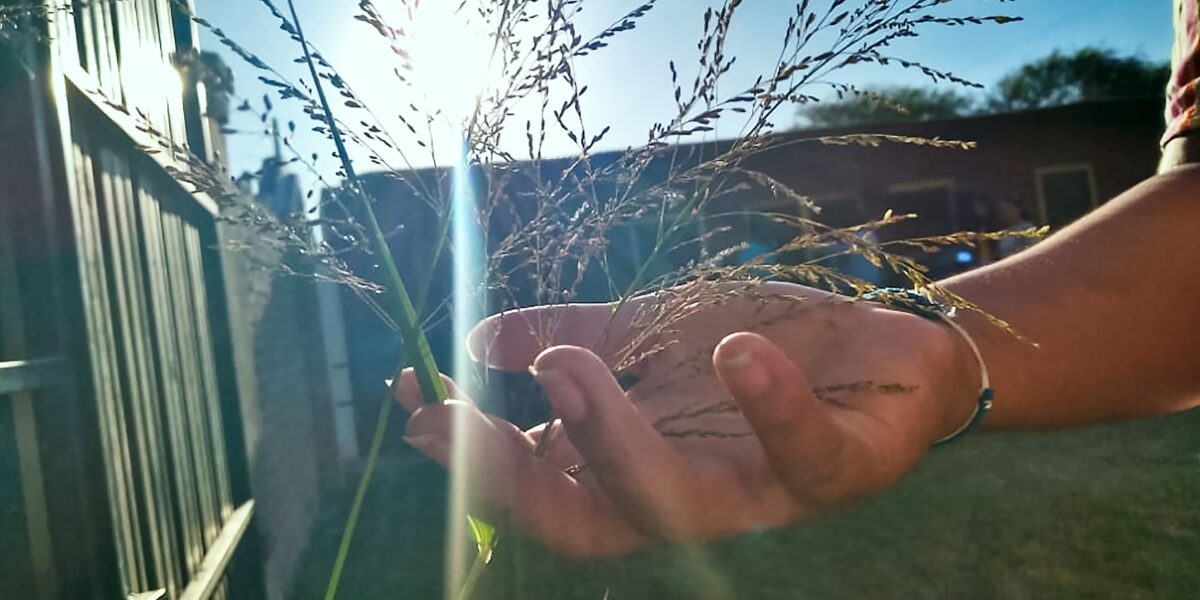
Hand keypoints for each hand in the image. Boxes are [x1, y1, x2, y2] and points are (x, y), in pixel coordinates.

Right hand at [397, 282, 980, 556]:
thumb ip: (569, 332)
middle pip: (585, 519)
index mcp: (634, 465)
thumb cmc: (761, 343)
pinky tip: (733, 350)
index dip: (472, 457)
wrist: (884, 344)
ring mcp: (759, 493)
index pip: (537, 485)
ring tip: (564, 368)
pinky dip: (769, 406)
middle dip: (511, 478)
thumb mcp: (651, 329)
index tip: (414, 401)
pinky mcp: (840, 472)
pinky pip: (803, 455)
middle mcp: (687, 495)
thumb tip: (472, 337)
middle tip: (452, 417)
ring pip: (674, 503)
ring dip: (612, 442)